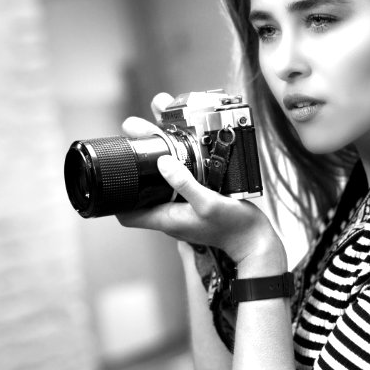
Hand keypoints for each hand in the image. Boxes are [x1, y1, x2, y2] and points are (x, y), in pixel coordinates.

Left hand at [117, 94, 285, 268]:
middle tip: (134, 134)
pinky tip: (181, 149)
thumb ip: (184, 183)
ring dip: (157, 159)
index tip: (116, 172)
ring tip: (156, 131)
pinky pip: (177, 183)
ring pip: (159, 184)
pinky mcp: (195, 203)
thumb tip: (162, 163)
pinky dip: (175, 165)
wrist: (254, 239)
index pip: (127, 215)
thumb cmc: (233, 227)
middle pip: (142, 191)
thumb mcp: (208, 203)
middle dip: (136, 164)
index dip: (115, 197)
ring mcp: (182, 209)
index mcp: (166, 219)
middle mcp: (170, 214)